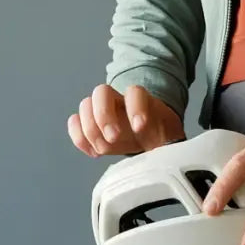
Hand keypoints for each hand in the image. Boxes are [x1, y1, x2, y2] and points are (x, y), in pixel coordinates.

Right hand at [67, 84, 184, 155]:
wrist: (151, 138)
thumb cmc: (161, 135)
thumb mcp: (169, 137)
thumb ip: (168, 140)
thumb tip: (169, 151)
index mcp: (141, 100)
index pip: (135, 92)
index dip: (135, 108)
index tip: (139, 128)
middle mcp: (118, 101)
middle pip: (101, 92)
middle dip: (104, 115)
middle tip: (113, 138)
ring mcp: (102, 111)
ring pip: (85, 105)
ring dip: (90, 127)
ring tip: (103, 148)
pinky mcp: (91, 125)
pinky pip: (75, 123)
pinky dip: (79, 137)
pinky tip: (94, 153)